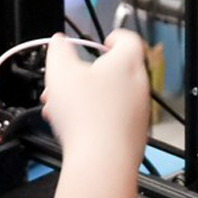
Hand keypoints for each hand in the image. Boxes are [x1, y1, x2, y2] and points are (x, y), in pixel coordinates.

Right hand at [42, 31, 148, 163]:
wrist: (102, 160)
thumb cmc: (87, 116)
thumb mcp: (60, 73)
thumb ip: (58, 51)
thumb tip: (59, 42)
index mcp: (126, 63)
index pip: (128, 39)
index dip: (114, 37)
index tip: (102, 43)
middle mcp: (139, 85)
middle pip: (115, 71)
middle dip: (87, 75)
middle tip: (67, 82)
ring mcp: (139, 111)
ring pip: (111, 97)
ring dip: (87, 98)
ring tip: (62, 108)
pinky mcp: (134, 134)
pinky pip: (114, 119)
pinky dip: (96, 119)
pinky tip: (74, 128)